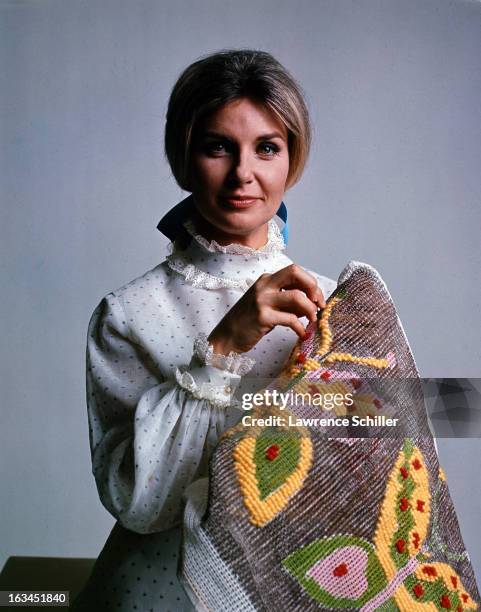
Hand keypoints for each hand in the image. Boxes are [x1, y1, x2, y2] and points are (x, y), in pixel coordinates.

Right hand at [207, 264, 325, 354]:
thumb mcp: (268, 305)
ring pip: (297, 297)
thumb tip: (311, 304)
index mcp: (266, 279)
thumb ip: (287, 302)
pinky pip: (291, 319)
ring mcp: (262, 300)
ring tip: (312, 320)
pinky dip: (300, 327)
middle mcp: (264, 285)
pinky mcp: (262, 317)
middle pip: (295, 273)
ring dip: (310, 309)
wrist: (226, 336)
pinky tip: (302, 333)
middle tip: (318, 305)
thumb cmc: (248, 321)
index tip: (317, 298)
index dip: (311, 283)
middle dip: (313, 287)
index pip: (295, 271)